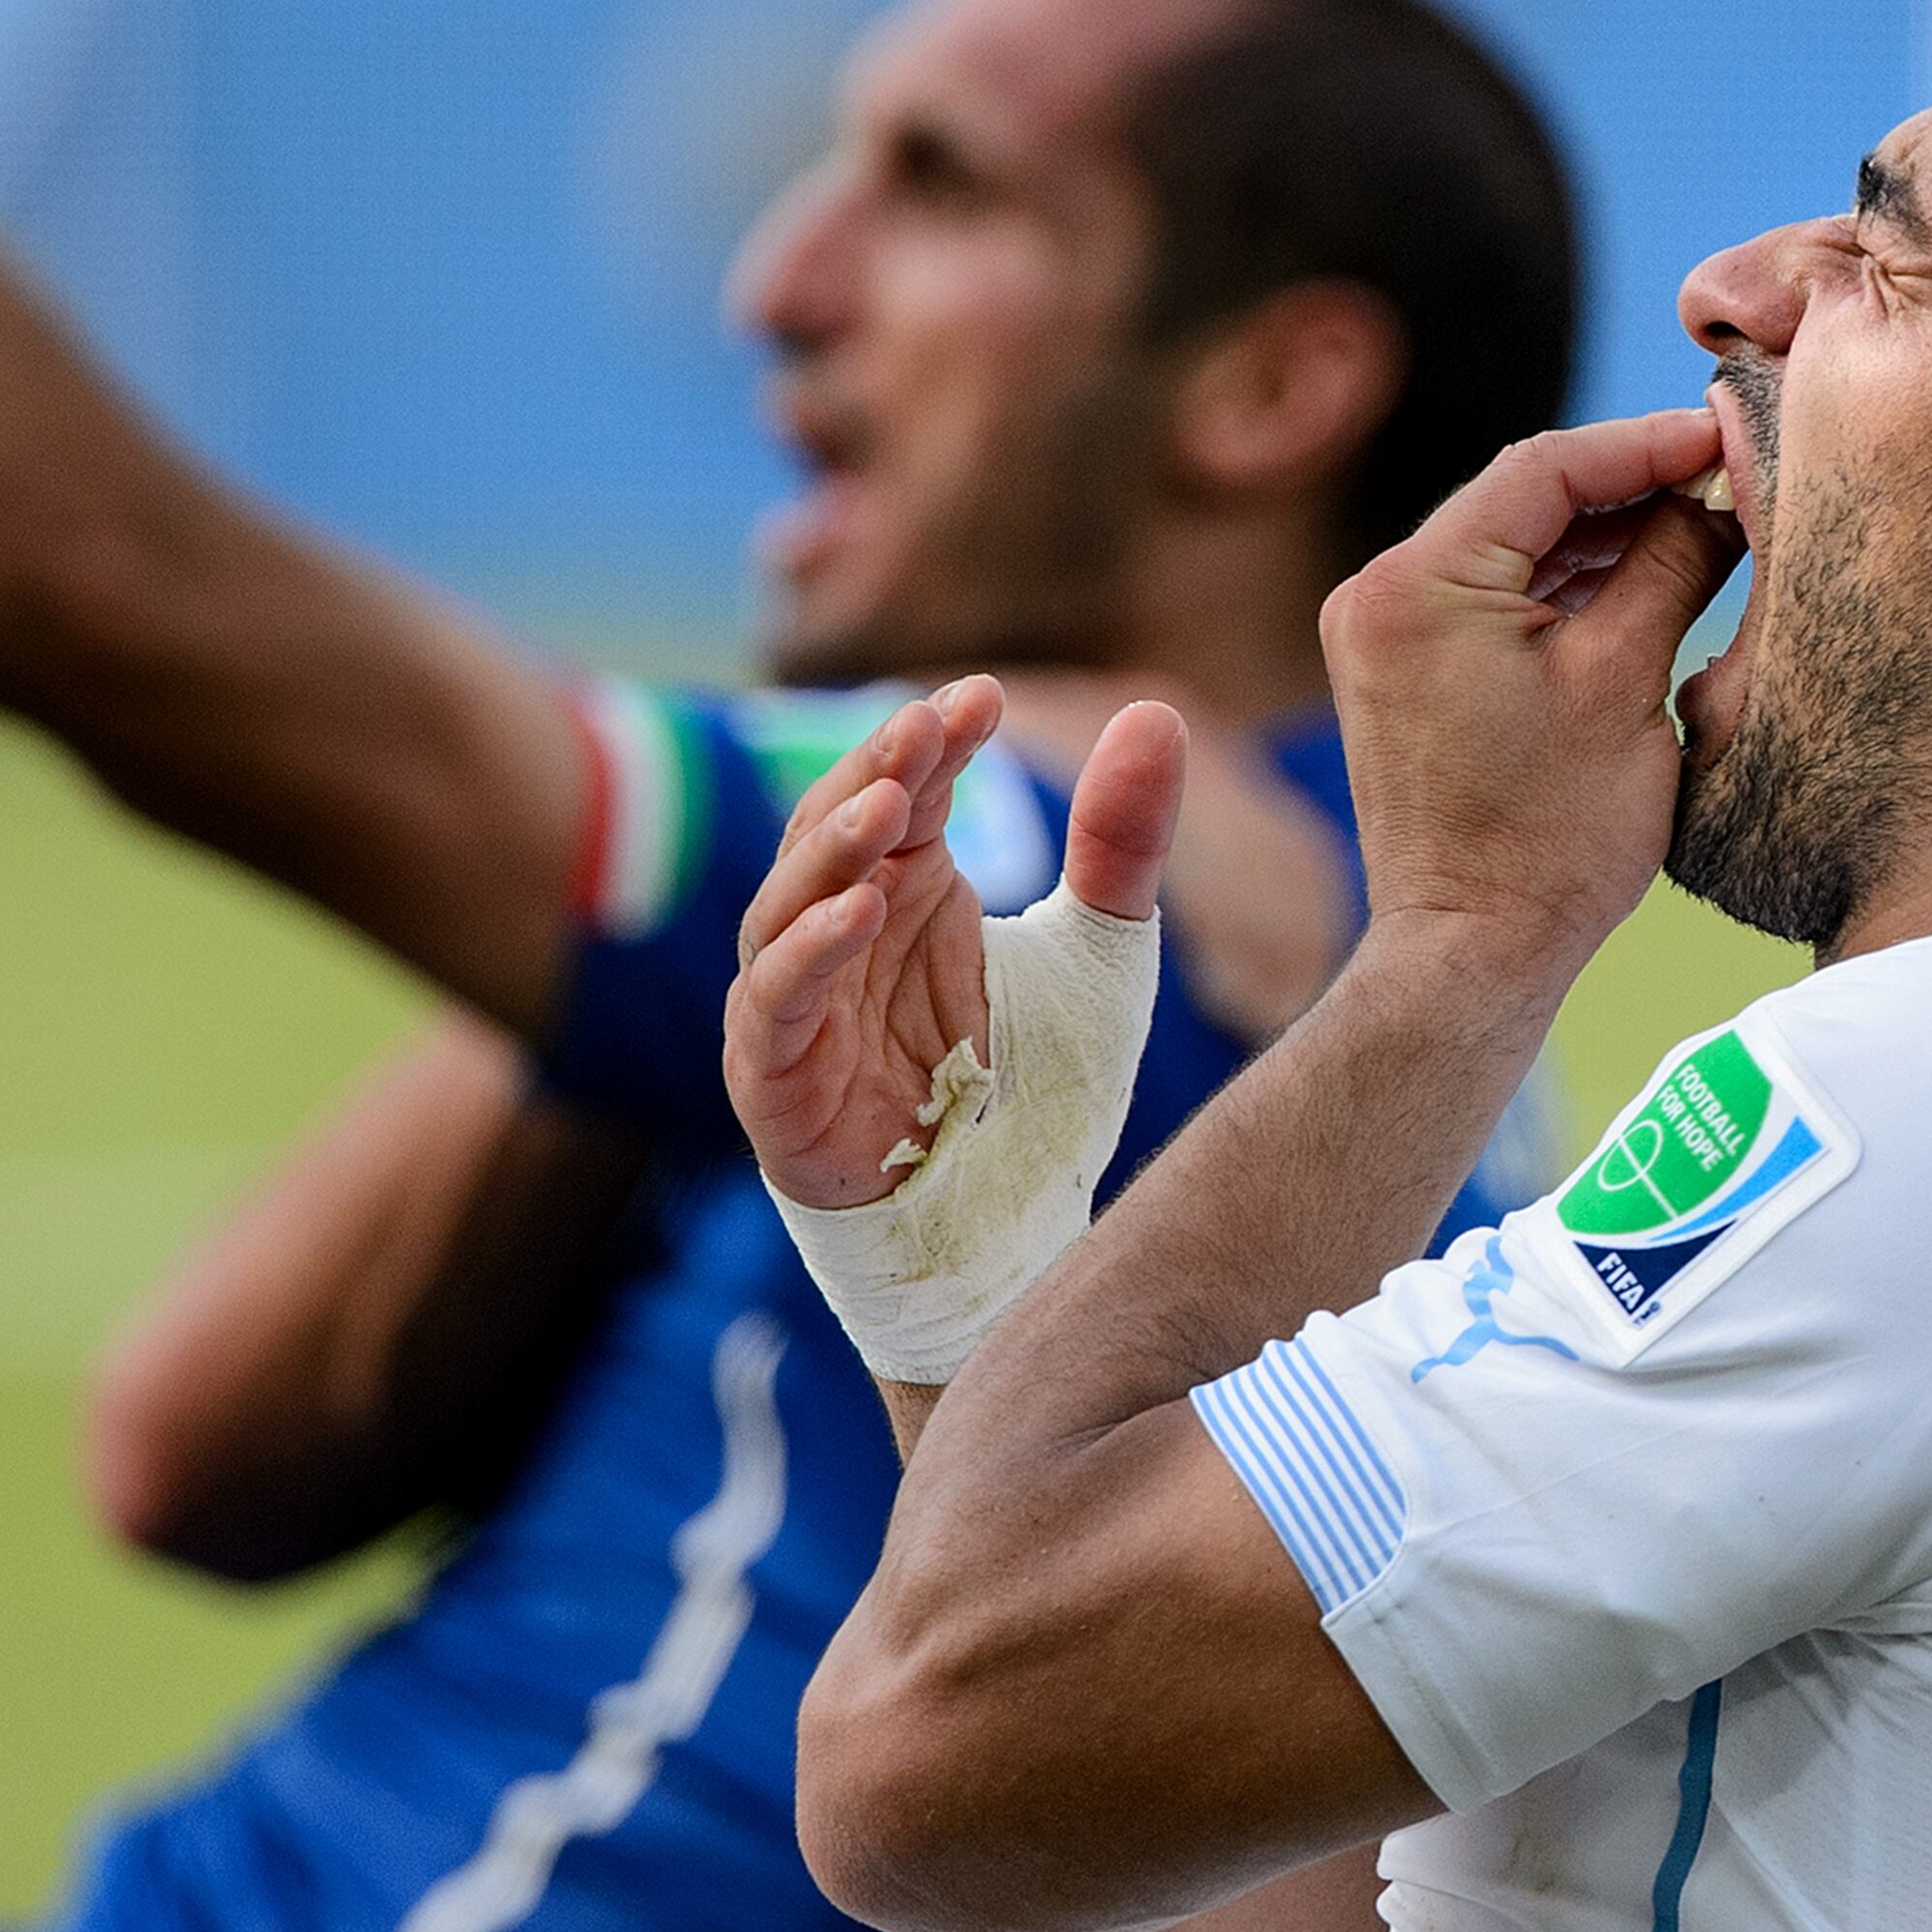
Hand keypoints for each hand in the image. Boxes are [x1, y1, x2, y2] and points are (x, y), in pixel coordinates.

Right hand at [726, 675, 1186, 1209]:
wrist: (1003, 1236)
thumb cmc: (1033, 1096)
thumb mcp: (1098, 958)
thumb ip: (1121, 845)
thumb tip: (1158, 712)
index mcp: (906, 890)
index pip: (906, 789)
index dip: (934, 741)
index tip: (982, 695)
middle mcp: (841, 932)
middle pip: (832, 829)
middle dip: (874, 771)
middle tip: (923, 724)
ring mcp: (798, 1003)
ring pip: (785, 904)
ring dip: (831, 848)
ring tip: (887, 802)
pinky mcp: (772, 1078)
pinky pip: (774, 1004)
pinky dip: (806, 956)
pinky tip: (858, 914)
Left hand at [1320, 407, 1737, 985]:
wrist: (1473, 953)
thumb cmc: (1550, 839)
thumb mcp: (1626, 681)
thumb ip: (1672, 562)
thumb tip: (1722, 484)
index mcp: (1416, 584)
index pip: (1543, 467)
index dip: (1646, 443)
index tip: (1724, 430)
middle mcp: (1379, 595)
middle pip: (1523, 501)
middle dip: (1630, 485)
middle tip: (1729, 469)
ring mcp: (1384, 634)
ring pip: (1513, 548)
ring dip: (1605, 535)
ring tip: (1707, 519)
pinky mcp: (1405, 671)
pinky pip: (1495, 598)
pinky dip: (1568, 586)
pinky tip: (1650, 574)